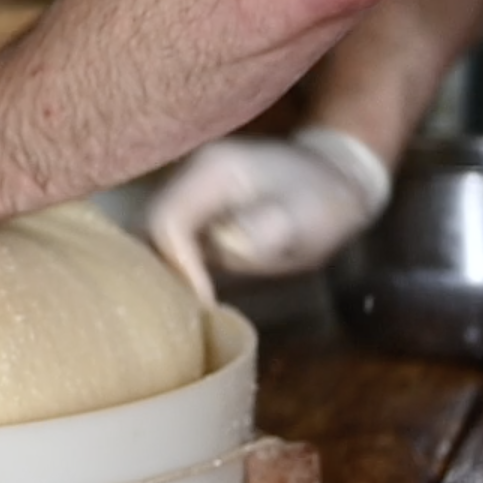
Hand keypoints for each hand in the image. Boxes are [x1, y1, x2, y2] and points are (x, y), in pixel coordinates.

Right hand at [146, 128, 391, 301]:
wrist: (333, 177)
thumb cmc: (325, 200)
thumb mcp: (308, 218)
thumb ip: (266, 229)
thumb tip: (225, 246)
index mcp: (213, 171)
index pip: (168, 220)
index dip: (179, 265)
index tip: (204, 301)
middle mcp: (188, 175)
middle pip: (149, 227)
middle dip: (164, 271)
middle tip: (188, 310)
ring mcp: (186, 190)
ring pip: (151, 235)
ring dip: (165, 270)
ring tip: (189, 304)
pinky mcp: (191, 208)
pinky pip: (168, 238)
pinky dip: (174, 266)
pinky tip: (194, 290)